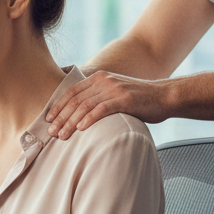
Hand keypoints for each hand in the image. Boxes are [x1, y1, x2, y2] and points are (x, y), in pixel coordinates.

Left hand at [47, 72, 172, 138]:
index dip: (58, 106)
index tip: (48, 119)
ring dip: (70, 122)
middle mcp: (104, 80)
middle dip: (61, 117)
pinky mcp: (124, 99)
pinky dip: (89, 119)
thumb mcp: (116, 93)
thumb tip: (81, 114)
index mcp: (99, 78)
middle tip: (50, 132)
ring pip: (85, 106)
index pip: (72, 91)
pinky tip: (80, 129)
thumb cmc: (140, 100)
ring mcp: (114, 89)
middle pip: (75, 100)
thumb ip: (100, 98)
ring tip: (61, 135)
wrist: (165, 96)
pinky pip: (101, 109)